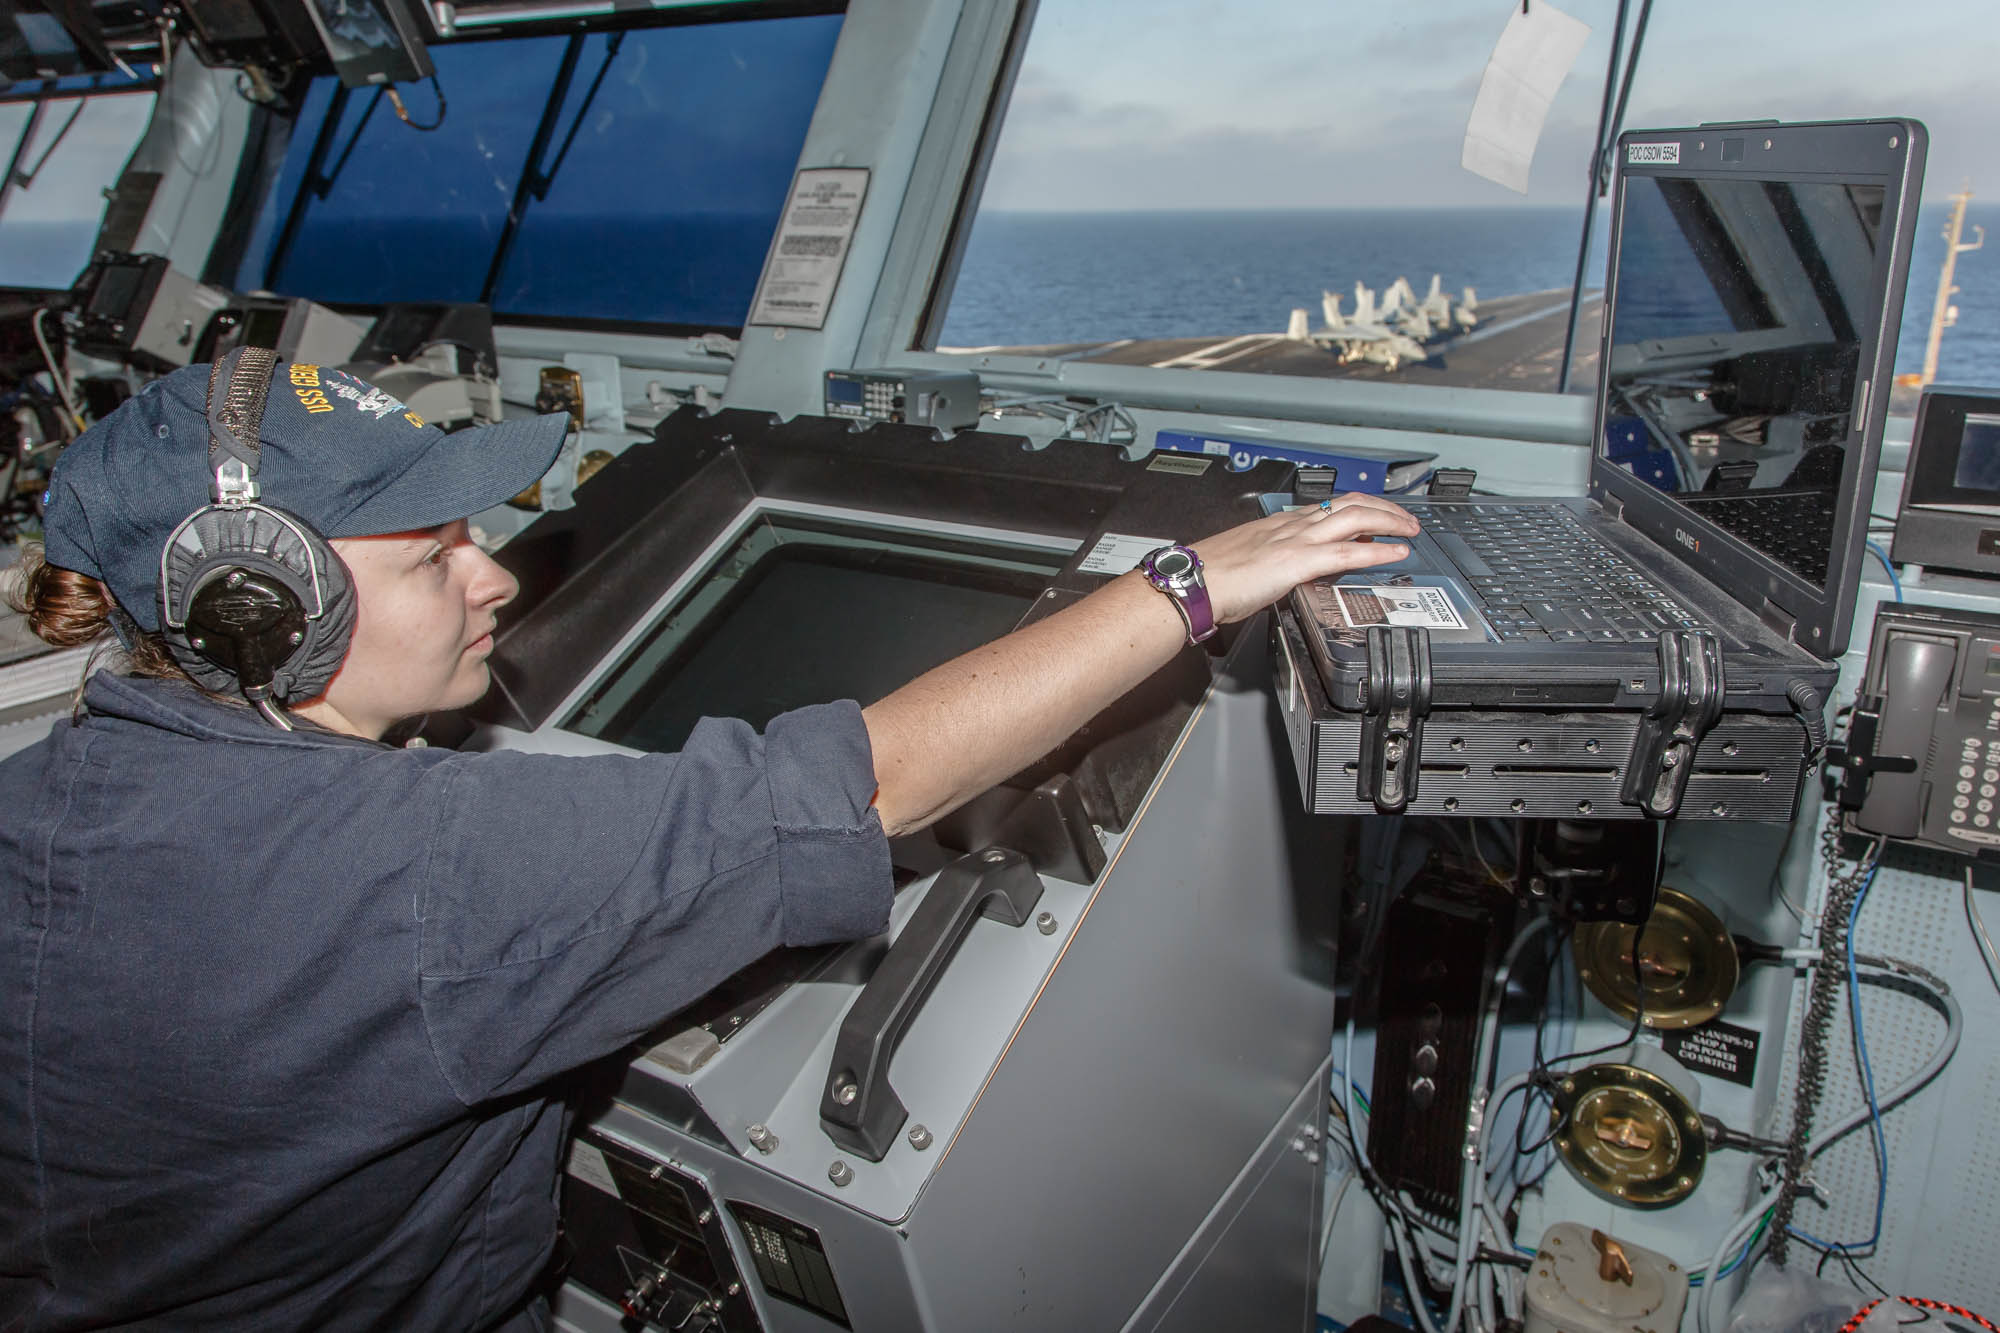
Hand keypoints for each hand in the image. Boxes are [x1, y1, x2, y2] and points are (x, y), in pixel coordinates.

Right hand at [1191, 494, 1421, 623]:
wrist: (1193, 582)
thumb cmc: (1211, 577)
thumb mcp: (1249, 561)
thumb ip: (1273, 561)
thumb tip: (1285, 571)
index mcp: (1280, 524)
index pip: (1329, 507)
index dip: (1360, 507)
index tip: (1378, 516)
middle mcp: (1292, 525)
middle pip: (1350, 503)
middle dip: (1384, 508)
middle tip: (1406, 519)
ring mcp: (1298, 540)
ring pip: (1355, 517)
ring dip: (1390, 521)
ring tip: (1410, 530)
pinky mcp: (1299, 561)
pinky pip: (1348, 551)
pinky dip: (1379, 550)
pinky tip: (1396, 553)